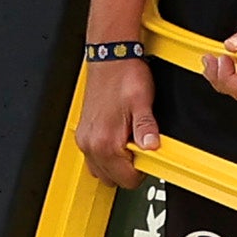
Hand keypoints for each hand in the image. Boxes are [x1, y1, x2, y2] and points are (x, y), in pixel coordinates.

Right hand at [75, 56, 158, 188]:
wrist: (109, 57)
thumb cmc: (124, 75)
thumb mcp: (142, 102)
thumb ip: (147, 128)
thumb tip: (153, 147)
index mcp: (105, 141)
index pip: (125, 179)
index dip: (142, 171)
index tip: (150, 158)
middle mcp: (91, 143)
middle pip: (111, 179)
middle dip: (128, 170)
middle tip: (141, 150)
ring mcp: (85, 138)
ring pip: (100, 170)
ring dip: (116, 165)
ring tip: (130, 145)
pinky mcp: (84, 132)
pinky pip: (93, 156)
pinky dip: (107, 155)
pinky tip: (119, 139)